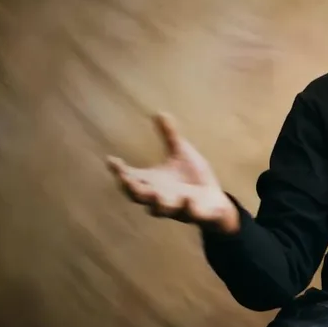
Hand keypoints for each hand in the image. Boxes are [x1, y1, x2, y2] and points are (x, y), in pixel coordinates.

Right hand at [107, 113, 238, 233]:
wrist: (216, 200)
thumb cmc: (193, 177)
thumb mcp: (181, 153)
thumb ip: (170, 136)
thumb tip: (160, 112)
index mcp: (154, 182)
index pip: (131, 178)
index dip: (120, 171)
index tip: (111, 160)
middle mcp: (160, 197)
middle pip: (139, 196)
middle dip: (131, 189)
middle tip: (125, 179)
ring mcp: (177, 208)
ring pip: (161, 210)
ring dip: (158, 203)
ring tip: (156, 194)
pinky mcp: (197, 214)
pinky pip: (192, 214)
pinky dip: (190, 208)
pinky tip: (188, 200)